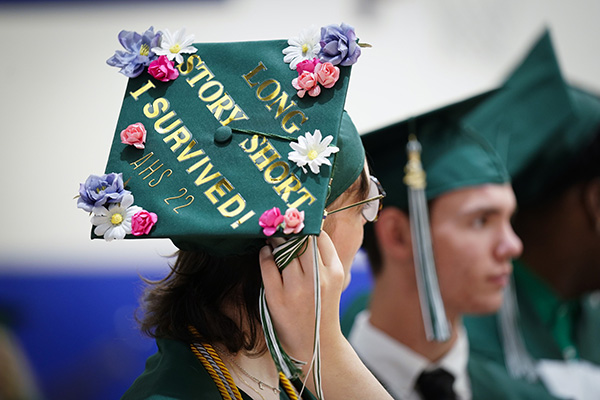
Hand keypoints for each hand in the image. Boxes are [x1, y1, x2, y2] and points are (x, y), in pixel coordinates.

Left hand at [259, 232, 344, 367]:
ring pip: (284, 249)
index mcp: (335, 272)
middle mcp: (318, 279)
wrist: (316, 346)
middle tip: (282, 223)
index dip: (308, 224)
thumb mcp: (333, 282)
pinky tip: (266, 252)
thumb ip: (324, 258)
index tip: (298, 220)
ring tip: (272, 237)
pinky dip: (265, 254)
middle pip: (302, 239)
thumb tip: (307, 228)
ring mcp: (296, 289)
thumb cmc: (322, 308)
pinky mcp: (277, 298)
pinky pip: (267, 266)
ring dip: (276, 239)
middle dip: (291, 228)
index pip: (320, 236)